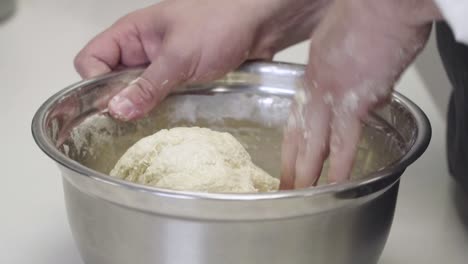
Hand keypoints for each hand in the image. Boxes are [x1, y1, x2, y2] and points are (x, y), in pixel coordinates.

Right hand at [74, 0, 328, 120]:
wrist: (261, 24)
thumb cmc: (220, 23)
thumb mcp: (179, 55)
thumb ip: (148, 85)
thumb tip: (117, 111)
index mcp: (131, 35)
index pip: (91, 60)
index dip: (93, 84)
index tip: (109, 106)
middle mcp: (143, 53)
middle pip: (112, 83)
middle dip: (118, 103)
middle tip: (130, 125)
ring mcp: (163, 69)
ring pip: (138, 96)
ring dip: (142, 112)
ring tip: (150, 129)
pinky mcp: (182, 83)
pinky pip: (162, 102)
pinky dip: (162, 114)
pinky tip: (169, 127)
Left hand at [280, 0, 440, 188]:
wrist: (384, 3)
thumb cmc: (366, 9)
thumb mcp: (337, 35)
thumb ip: (337, 62)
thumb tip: (348, 79)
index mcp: (315, 72)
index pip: (298, 114)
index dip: (291, 139)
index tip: (287, 157)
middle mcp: (320, 87)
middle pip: (301, 133)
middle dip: (292, 163)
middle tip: (284, 185)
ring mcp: (336, 96)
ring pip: (317, 143)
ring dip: (309, 171)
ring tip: (301, 192)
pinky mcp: (358, 101)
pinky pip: (347, 141)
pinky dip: (343, 165)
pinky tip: (339, 182)